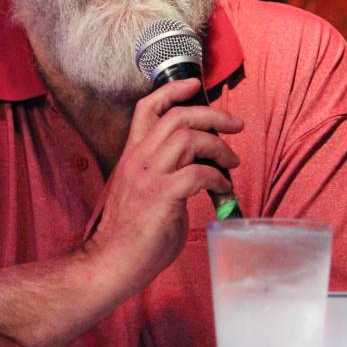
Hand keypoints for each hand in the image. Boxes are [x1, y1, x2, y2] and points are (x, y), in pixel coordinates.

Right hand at [87, 78, 242, 291]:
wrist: (111, 262)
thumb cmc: (131, 232)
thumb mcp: (143, 190)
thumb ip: (166, 172)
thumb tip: (202, 167)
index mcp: (132, 155)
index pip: (147, 108)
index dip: (173, 90)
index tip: (195, 84)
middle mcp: (138, 159)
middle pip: (178, 117)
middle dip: (213, 115)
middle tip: (235, 125)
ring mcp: (148, 177)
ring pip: (189, 139)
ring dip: (218, 147)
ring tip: (231, 163)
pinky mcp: (161, 197)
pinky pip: (198, 174)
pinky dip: (217, 178)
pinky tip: (222, 190)